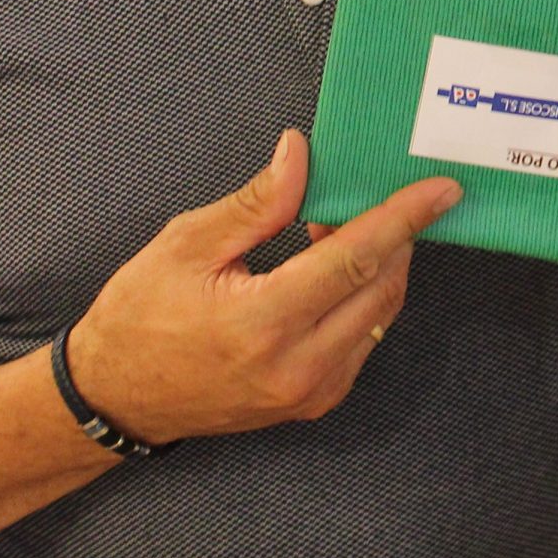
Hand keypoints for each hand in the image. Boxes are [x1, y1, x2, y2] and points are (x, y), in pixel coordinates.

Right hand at [62, 129, 459, 446]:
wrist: (116, 396)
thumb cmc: (140, 314)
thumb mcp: (187, 244)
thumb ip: (257, 203)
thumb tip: (302, 154)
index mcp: (262, 322)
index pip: (355, 259)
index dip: (403, 218)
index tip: (442, 189)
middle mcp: (296, 367)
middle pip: (381, 288)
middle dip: (394, 237)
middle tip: (371, 196)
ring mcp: (309, 393)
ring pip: (379, 318)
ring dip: (380, 268)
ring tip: (341, 230)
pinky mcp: (311, 404)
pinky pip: (362, 343)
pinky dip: (364, 301)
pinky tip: (335, 273)